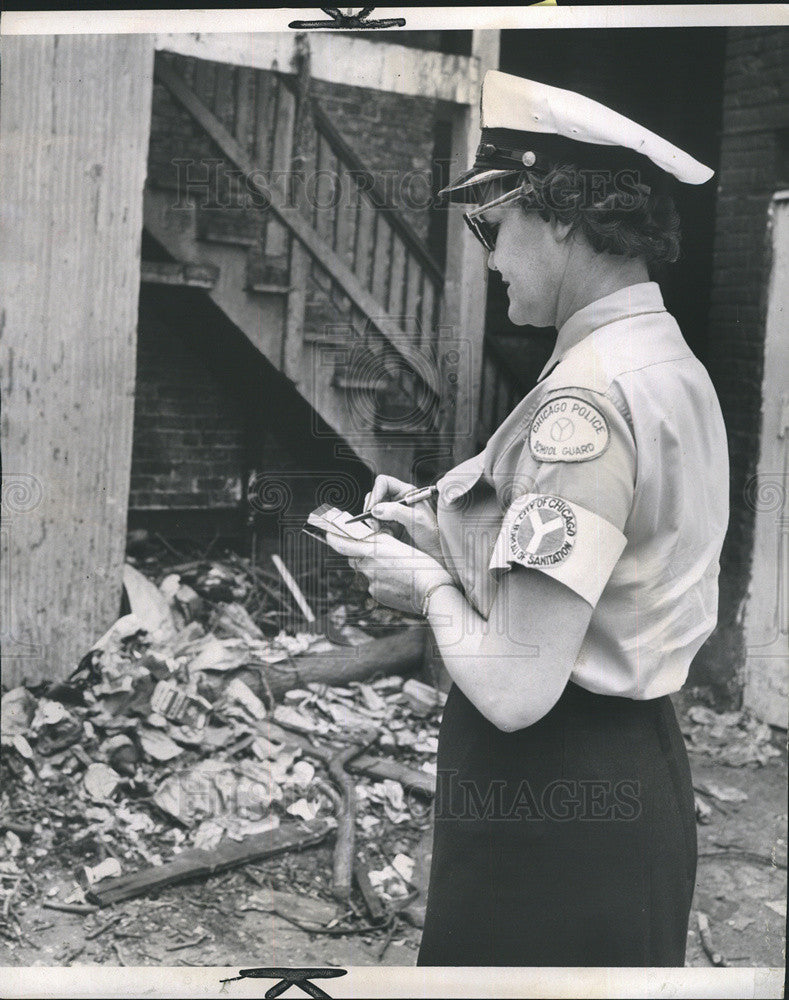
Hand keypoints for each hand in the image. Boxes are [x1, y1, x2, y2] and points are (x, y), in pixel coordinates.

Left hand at [322, 527, 453, 615]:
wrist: (432, 592)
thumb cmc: (423, 565)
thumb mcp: (400, 545)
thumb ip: (379, 540)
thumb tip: (368, 536)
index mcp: (373, 551)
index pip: (341, 543)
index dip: (332, 536)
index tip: (327, 531)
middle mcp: (368, 568)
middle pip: (353, 557)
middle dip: (360, 552)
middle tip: (375, 548)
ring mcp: (371, 583)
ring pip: (365, 571)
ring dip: (373, 566)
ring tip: (394, 566)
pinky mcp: (377, 596)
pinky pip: (373, 584)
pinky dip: (382, 579)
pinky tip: (398, 578)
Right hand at [364, 475, 443, 564]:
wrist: (435, 550)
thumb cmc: (432, 533)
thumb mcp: (417, 520)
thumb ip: (396, 511)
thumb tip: (376, 509)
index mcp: (407, 492)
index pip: (384, 483)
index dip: (376, 493)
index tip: (372, 509)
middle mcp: (398, 499)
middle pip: (376, 496)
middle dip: (372, 509)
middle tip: (374, 524)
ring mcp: (394, 512)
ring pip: (374, 510)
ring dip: (374, 521)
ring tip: (382, 531)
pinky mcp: (390, 524)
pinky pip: (376, 522)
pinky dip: (377, 529)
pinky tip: (386, 535)